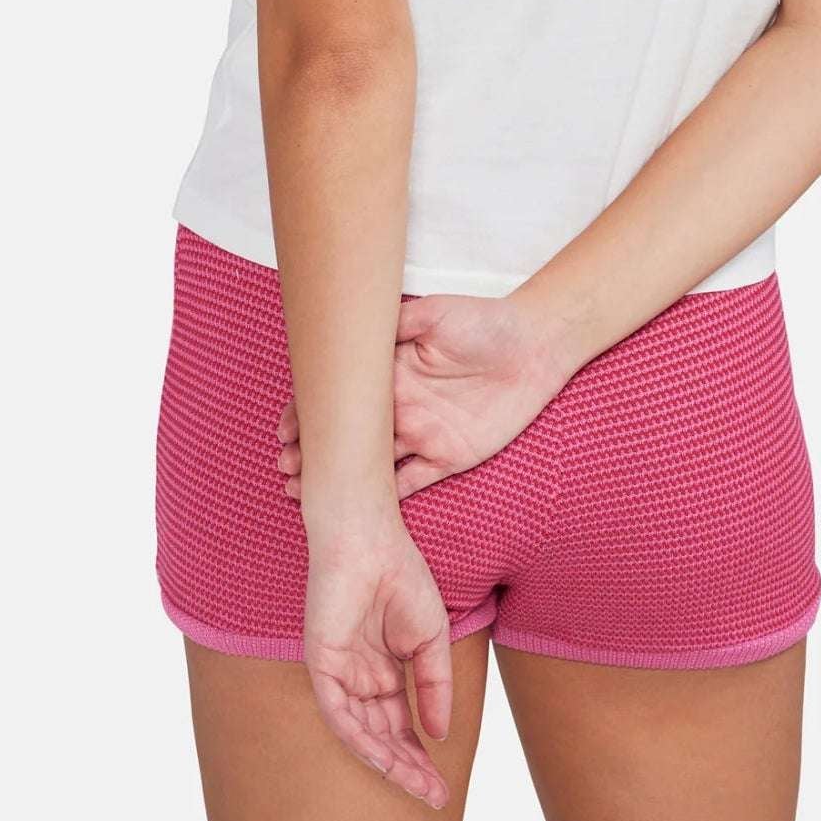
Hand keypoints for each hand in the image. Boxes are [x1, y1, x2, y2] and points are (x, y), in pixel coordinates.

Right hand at [277, 293, 568, 500]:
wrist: (534, 345)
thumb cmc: (485, 321)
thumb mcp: (436, 312)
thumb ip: (397, 323)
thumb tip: (360, 328)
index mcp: (392, 373)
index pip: (344, 399)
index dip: (311, 413)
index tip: (285, 429)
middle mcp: (401, 406)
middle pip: (350, 437)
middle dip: (315, 451)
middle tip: (286, 466)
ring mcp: (422, 434)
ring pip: (372, 464)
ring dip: (341, 478)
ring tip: (305, 490)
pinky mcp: (448, 457)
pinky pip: (412, 482)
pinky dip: (384, 496)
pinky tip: (358, 508)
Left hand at [302, 512, 453, 809]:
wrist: (369, 536)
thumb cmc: (399, 574)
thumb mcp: (430, 637)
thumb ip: (434, 685)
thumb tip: (440, 734)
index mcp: (381, 669)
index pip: (399, 724)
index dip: (420, 756)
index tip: (442, 787)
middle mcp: (358, 677)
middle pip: (382, 736)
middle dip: (408, 768)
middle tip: (435, 797)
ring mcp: (338, 673)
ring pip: (361, 734)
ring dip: (390, 762)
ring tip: (419, 786)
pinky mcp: (321, 664)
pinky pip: (338, 714)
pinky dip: (361, 739)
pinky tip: (386, 759)